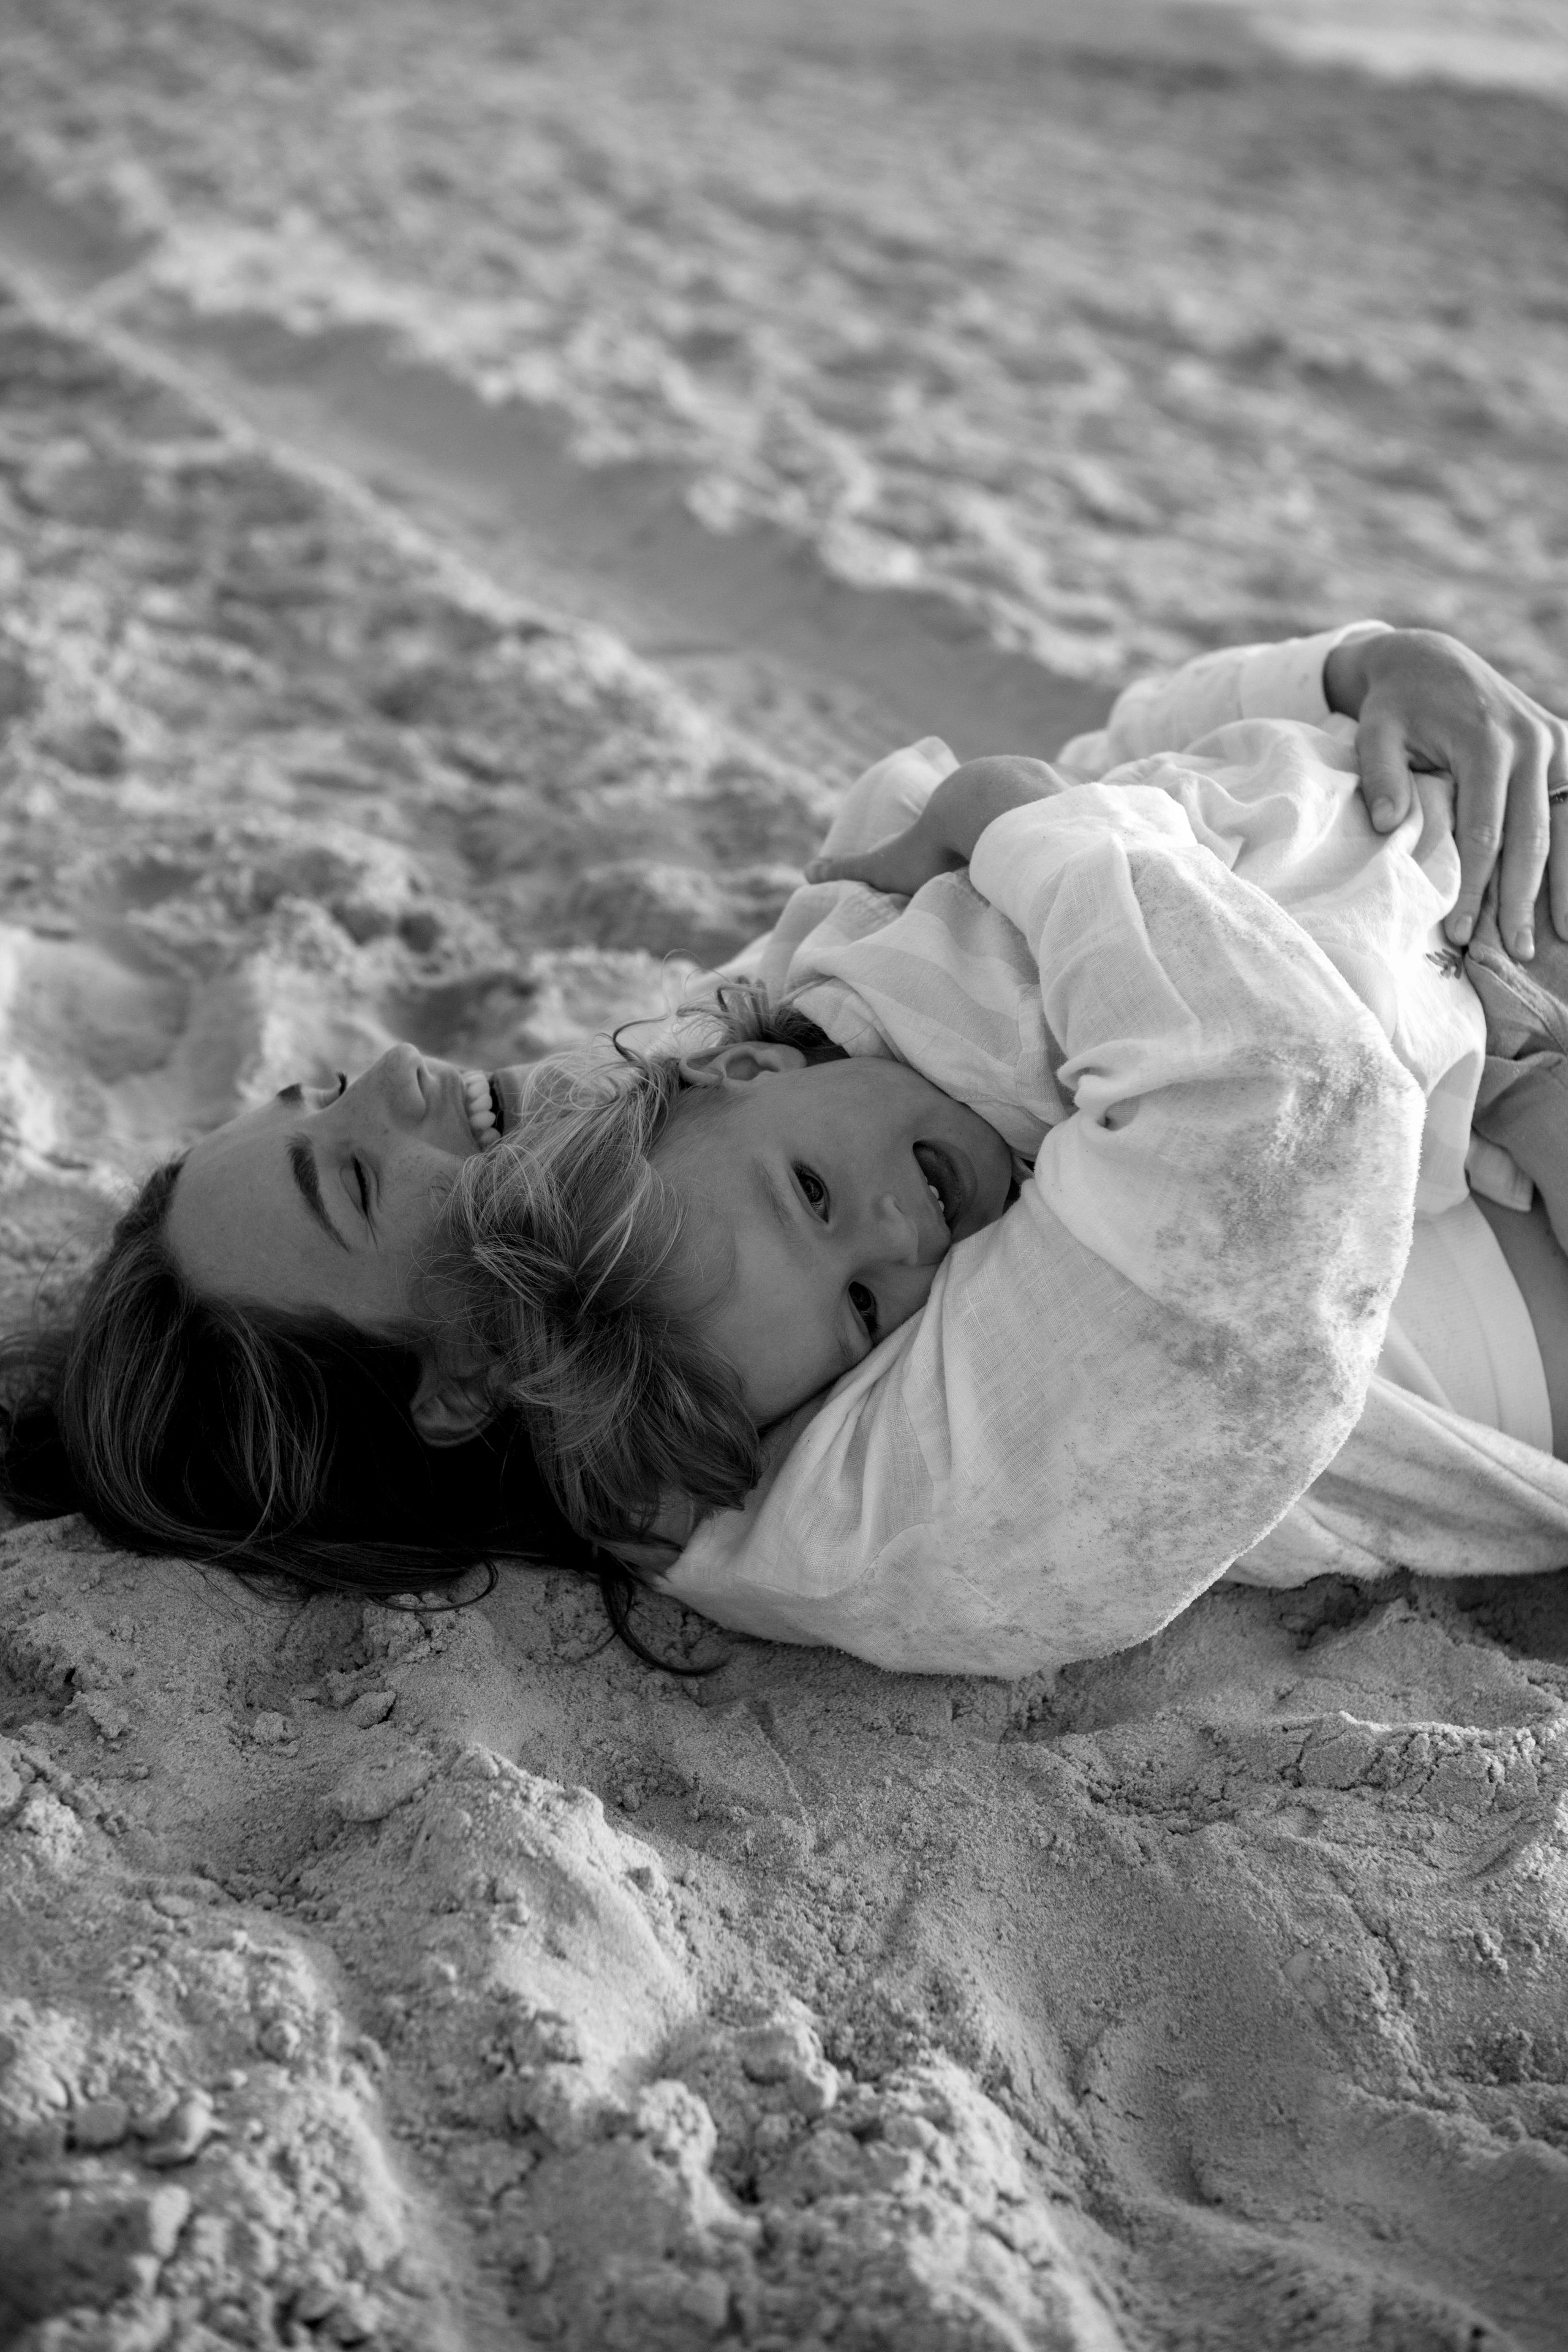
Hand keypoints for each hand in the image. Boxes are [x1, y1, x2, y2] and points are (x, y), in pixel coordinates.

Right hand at [806, 754, 1067, 896]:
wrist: (998, 814)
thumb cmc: (941, 845)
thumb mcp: (892, 865)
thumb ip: (853, 870)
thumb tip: (808, 872)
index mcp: (965, 796)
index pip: (969, 810)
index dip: (974, 826)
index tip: (982, 846)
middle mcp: (1003, 778)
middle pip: (1013, 804)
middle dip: (1019, 825)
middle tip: (1026, 854)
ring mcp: (1042, 781)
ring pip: (1051, 804)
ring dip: (1055, 824)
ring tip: (1063, 856)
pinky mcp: (1075, 792)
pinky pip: (1084, 808)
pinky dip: (1085, 824)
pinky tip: (1093, 845)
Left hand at [1325, 627, 1567, 958]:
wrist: (1429, 658)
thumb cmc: (1396, 706)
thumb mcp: (1375, 732)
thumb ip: (1382, 777)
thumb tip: (1388, 826)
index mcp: (1484, 742)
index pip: (1483, 834)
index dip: (1474, 888)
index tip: (1461, 933)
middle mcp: (1530, 742)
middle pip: (1531, 838)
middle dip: (1523, 900)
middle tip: (1515, 952)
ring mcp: (1554, 742)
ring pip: (1566, 825)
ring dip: (1564, 884)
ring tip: (1560, 936)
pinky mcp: (1564, 745)